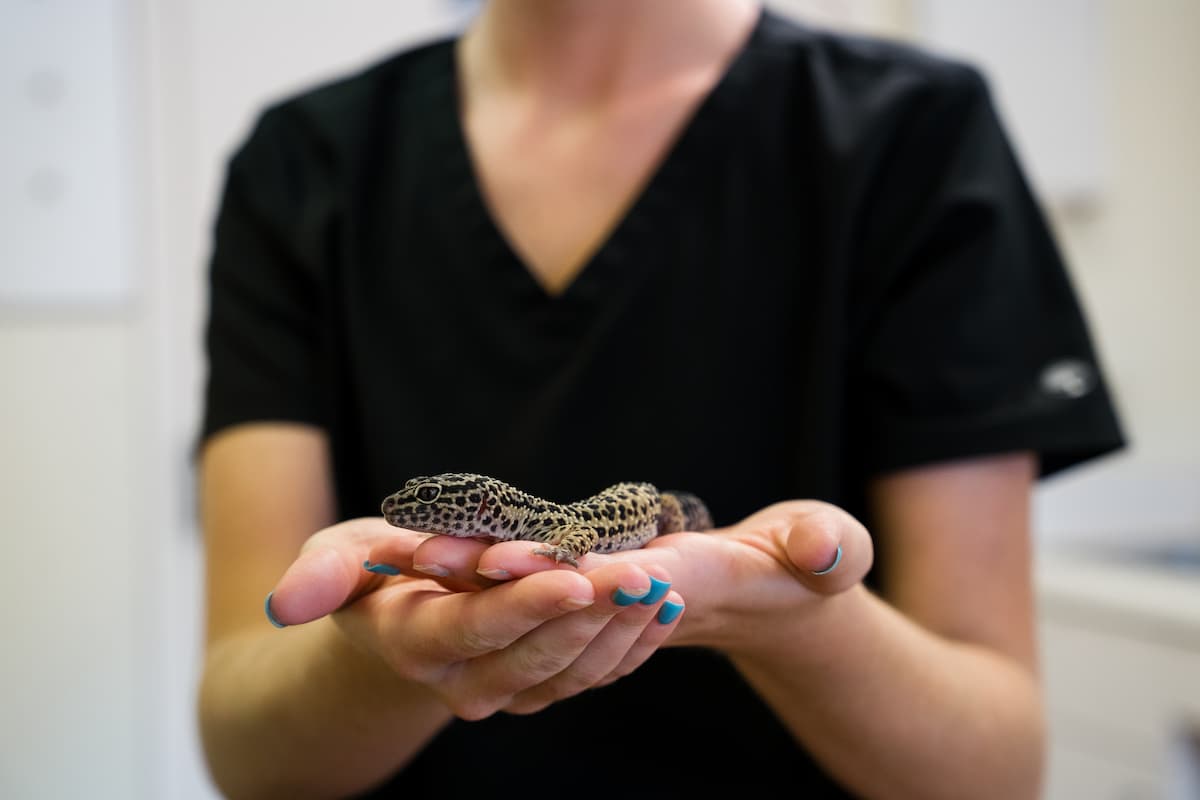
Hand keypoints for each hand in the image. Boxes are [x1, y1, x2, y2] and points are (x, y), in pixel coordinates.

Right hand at [264, 519, 684, 718]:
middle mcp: (466, 681)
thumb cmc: (373, 573)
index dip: (526, 605)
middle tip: (644, 574)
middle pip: (538, 655)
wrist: (400, 617)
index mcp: (418, 643)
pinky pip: (593, 674)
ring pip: (575, 672)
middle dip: (594, 614)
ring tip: (665, 586)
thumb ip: (322, 575)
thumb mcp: (341, 556)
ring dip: (624, 631)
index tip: (573, 576)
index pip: (479, 629)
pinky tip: (666, 610)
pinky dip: (632, 645)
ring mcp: (509, 690)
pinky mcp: (542, 686)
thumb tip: (287, 604)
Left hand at [431, 500, 874, 655]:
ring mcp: (604, 606)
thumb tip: (823, 552)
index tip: (500, 550)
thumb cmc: (809, 566)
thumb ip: (830, 548)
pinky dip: (489, 578)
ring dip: (475, 579)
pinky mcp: (590, 596)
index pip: (611, 589)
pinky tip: (442, 554)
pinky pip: (532, 598)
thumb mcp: (830, 551)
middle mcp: (628, 606)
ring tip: (417, 548)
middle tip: (427, 547)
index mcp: (682, 588)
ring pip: (530, 605)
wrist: (774, 595)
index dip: (561, 574)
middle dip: (489, 576)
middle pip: (551, 600)